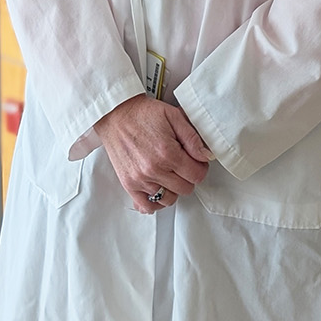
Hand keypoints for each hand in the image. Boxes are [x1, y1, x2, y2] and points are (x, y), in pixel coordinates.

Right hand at [94, 95, 213, 212]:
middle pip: (186, 189)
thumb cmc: (143, 113)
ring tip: (169, 174)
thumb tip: (206, 156)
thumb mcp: (173, 116)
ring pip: (169, 199)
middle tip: (182, 164)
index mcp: (167, 153)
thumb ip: (192, 137)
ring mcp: (140, 179)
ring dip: (173, 189)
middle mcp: (154, 169)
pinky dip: (156, 202)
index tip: (196, 161)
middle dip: (188, 177)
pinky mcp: (128, 184)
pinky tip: (158, 188)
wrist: (114, 114)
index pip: (197, 175)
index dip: (201, 167)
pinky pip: (148, 206)